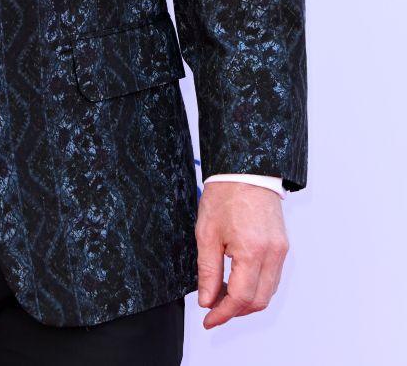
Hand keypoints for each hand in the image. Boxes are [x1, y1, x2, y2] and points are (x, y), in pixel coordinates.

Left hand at [195, 181, 289, 327]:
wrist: (246, 170)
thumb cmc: (225, 195)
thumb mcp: (207, 233)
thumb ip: (207, 270)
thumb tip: (207, 299)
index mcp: (252, 251)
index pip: (240, 298)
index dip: (223, 313)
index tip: (209, 319)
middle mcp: (272, 254)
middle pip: (258, 301)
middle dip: (235, 310)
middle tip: (213, 308)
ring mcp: (281, 251)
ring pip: (268, 292)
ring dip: (246, 300)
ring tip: (222, 295)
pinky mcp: (282, 246)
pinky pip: (272, 277)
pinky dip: (256, 286)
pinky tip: (237, 281)